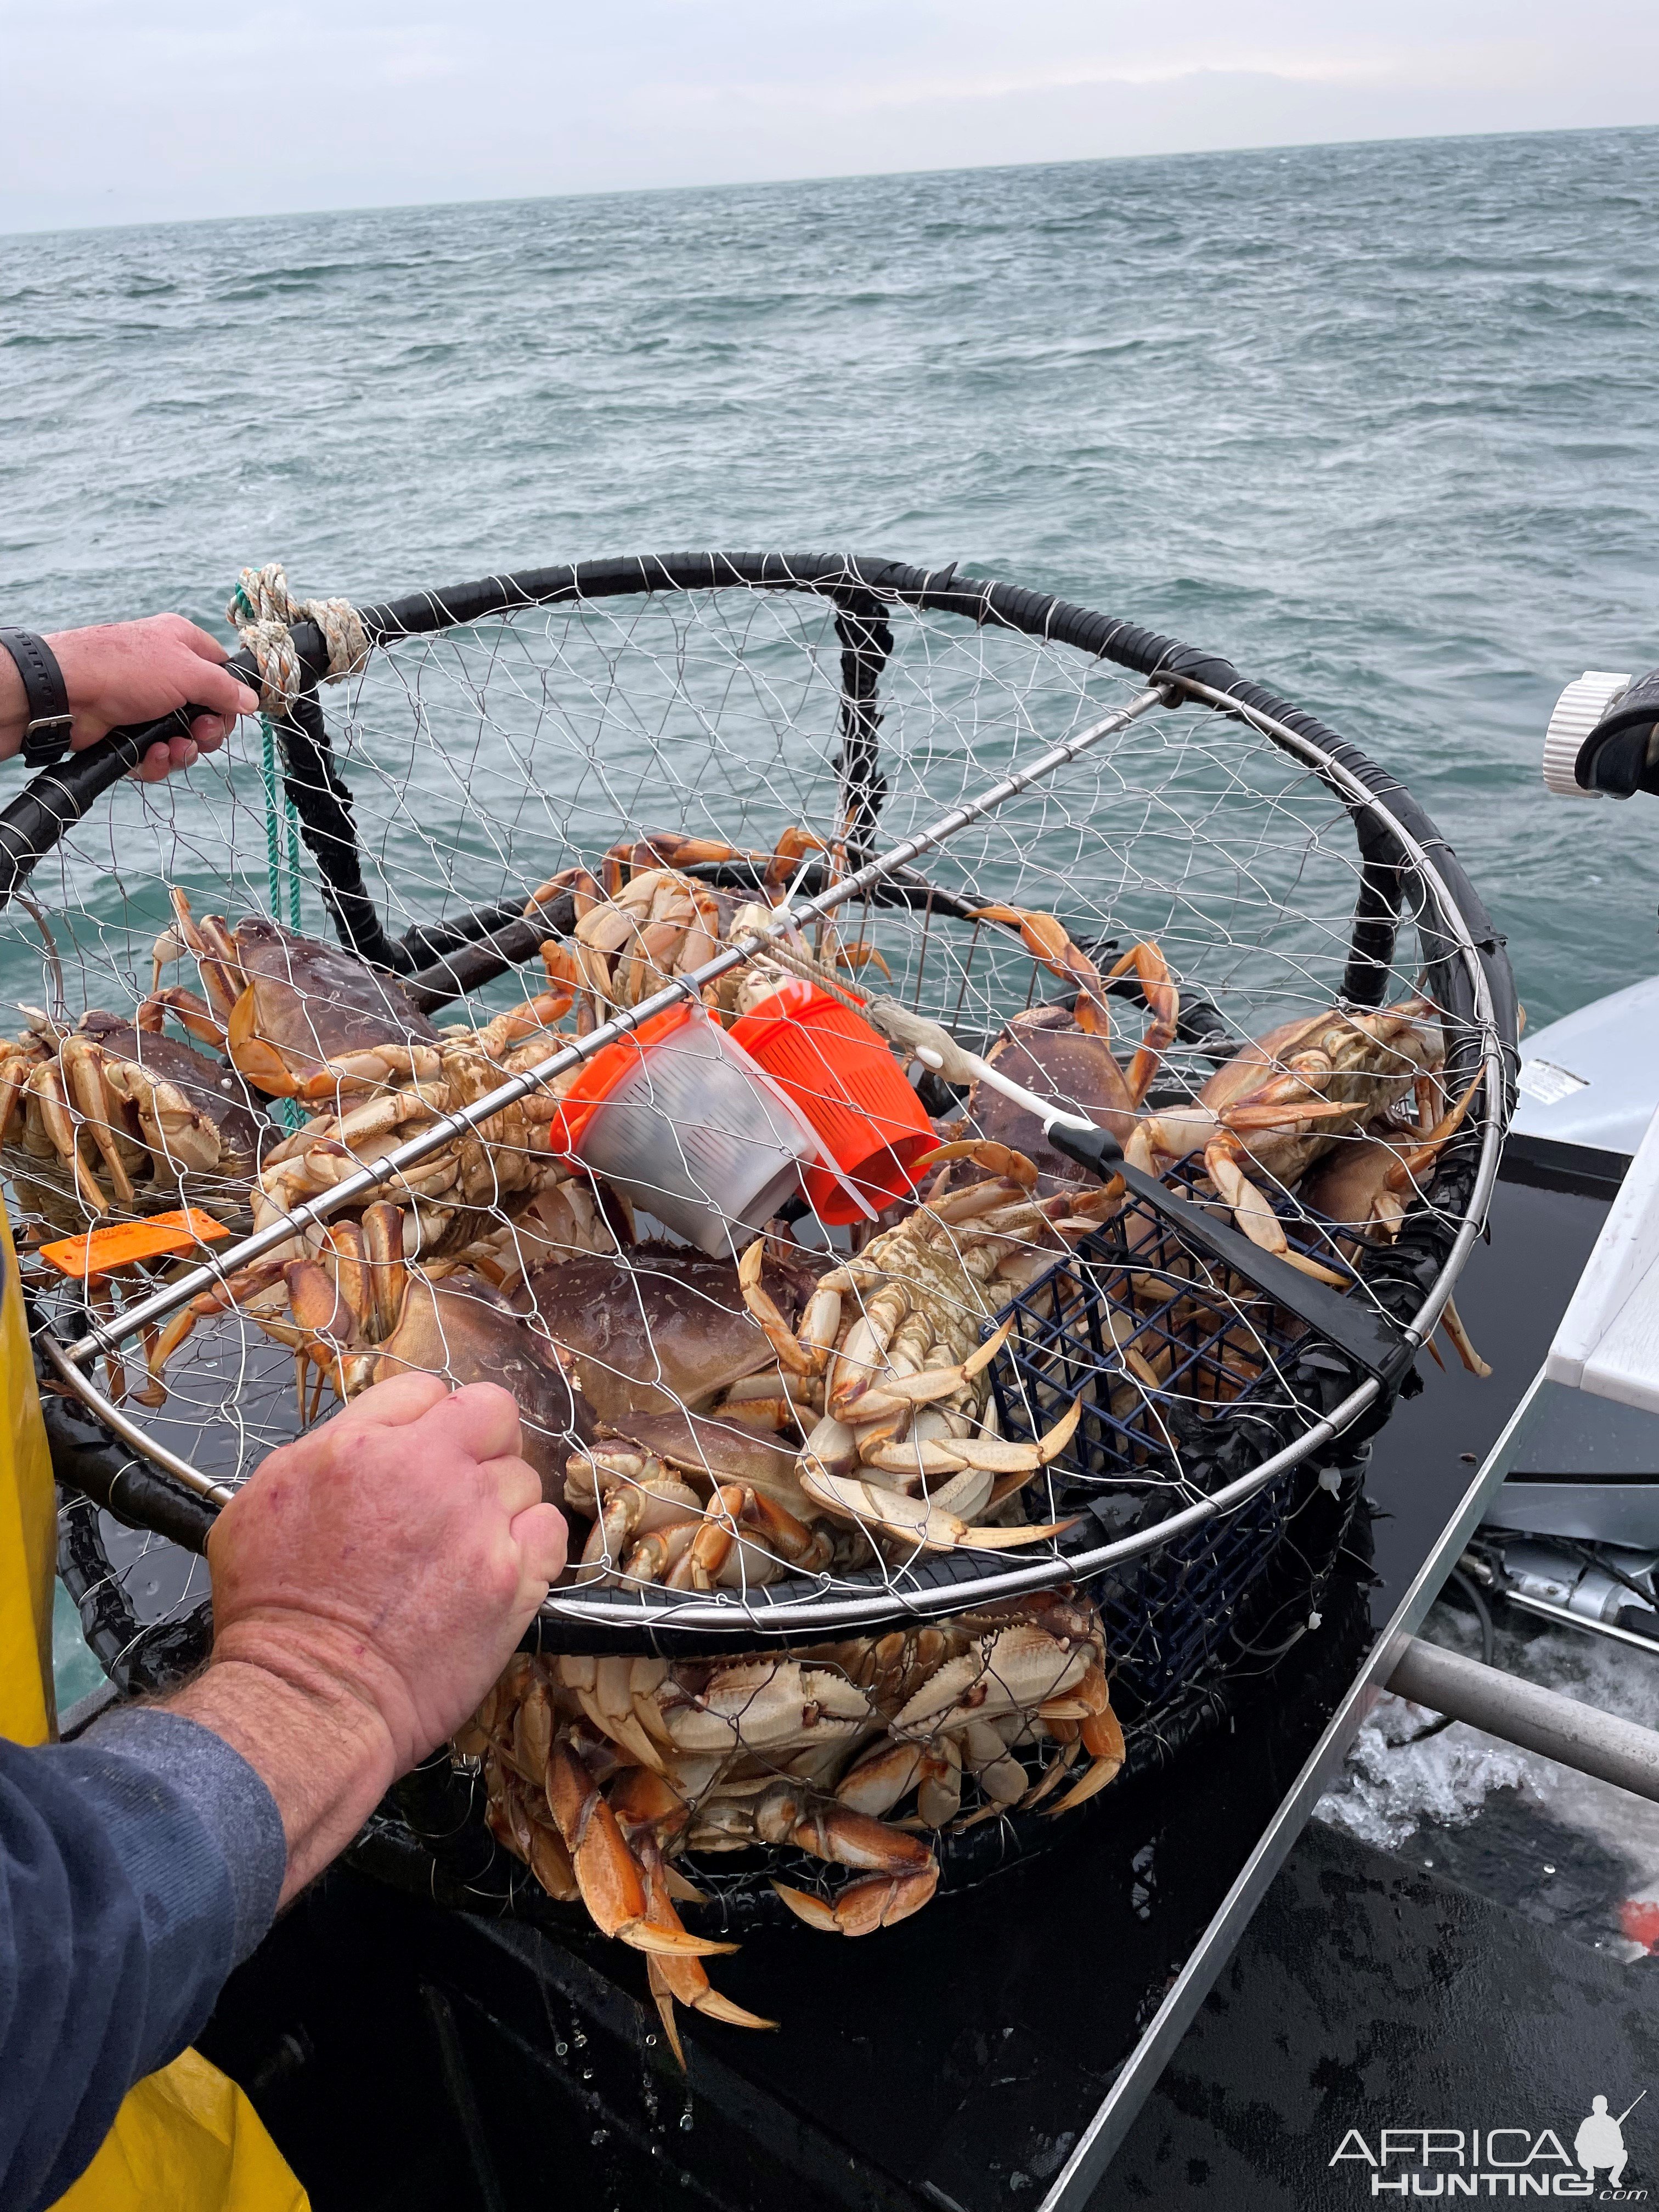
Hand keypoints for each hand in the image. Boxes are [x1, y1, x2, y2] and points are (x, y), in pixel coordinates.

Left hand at [0, 613, 257, 782]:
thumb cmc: (123, 668)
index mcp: (181, 645)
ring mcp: (147, 705)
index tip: (230, 712)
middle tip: (200, 733)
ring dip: (184, 750)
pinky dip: (159, 761)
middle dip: (208, 731)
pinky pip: (160, 755)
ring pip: (185, 738)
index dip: (231, 696)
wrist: (66, 694)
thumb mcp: (187, 672)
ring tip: (171, 748)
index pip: (222, 671)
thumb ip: (225, 688)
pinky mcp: (131, 733)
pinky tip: (152, 755)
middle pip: (208, 712)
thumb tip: (252, 701)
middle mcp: (166, 673)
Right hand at [171, 1373, 566, 1898]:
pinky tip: (496, 1568)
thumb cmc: (272, 1613)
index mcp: (362, 1446)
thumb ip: (329, 1449)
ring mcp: (479, 1525)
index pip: (426, 1390)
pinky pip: (551, 1532)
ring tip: (462, 1546)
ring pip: (523, 1478)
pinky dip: (531, 1545)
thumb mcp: (262, 1501)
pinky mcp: (512, 1581)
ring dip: (499, 1503)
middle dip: (479, 1443)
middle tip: (457, 1485)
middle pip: (493, 1416)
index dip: (423, 1421)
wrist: (309, 1700)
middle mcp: (429, 1474)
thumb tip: (372, 1435)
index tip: (418, 1451)